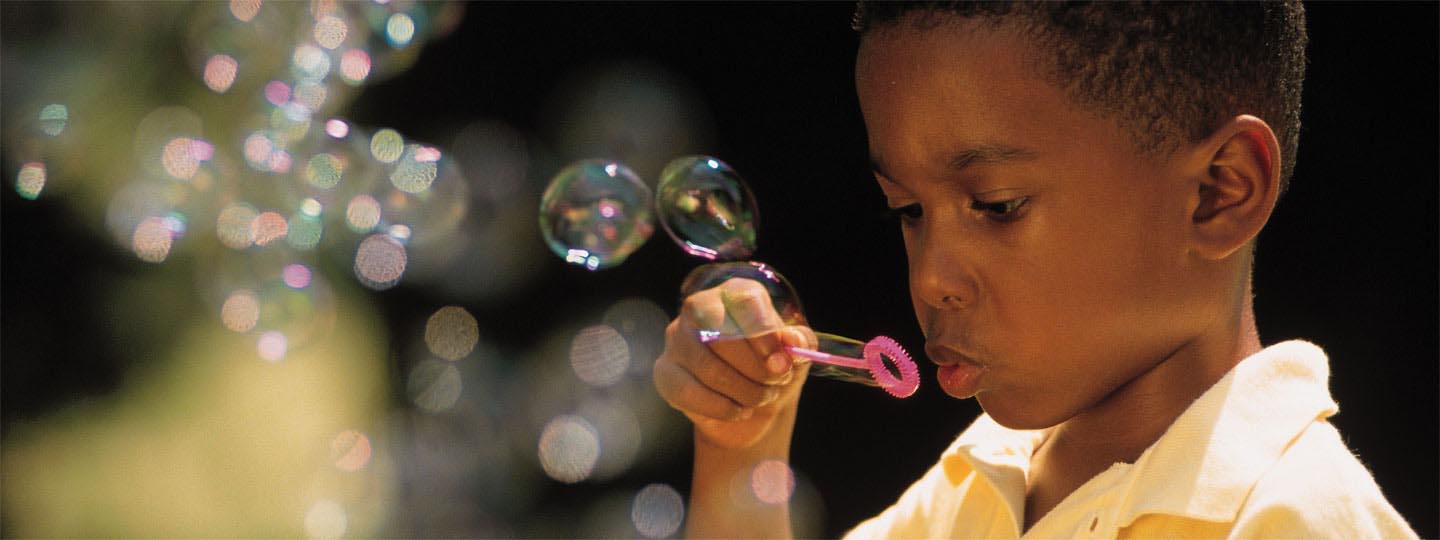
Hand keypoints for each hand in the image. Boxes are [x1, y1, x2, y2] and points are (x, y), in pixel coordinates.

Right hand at [654, 277, 816, 449]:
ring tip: (762, 398)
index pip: (742, 300)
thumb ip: (800, 342)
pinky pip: (689, 392)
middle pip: (722, 333)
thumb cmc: (772, 369)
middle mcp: (699, 308)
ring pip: (707, 367)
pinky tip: (740, 410)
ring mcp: (676, 339)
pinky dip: (722, 408)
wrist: (750, 406)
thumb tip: (791, 340)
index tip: (781, 363)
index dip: (763, 334)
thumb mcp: (796, 354)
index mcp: (734, 293)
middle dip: (756, 368)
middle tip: (777, 383)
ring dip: (744, 391)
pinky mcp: (665, 371)